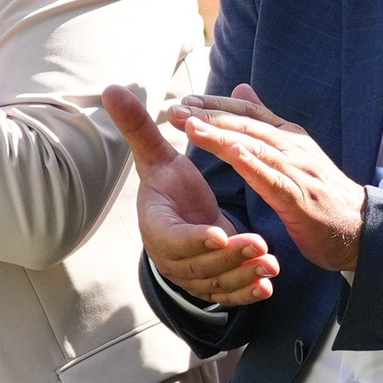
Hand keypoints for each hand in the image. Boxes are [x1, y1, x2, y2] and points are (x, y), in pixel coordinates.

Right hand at [104, 84, 278, 311]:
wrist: (178, 218)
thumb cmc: (169, 186)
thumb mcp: (156, 158)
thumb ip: (139, 128)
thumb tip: (111, 87)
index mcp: (157, 228)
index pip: (172, 239)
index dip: (193, 238)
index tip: (218, 232)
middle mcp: (172, 258)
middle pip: (200, 264)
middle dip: (230, 257)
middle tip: (259, 244)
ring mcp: (192, 277)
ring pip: (218, 282)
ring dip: (244, 275)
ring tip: (271, 262)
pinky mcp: (212, 287)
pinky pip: (229, 295)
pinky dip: (247, 292)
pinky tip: (268, 286)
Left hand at [172, 85, 366, 275]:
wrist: (362, 228)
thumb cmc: (323, 194)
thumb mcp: (293, 153)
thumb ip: (266, 123)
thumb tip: (242, 90)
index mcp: (290, 137)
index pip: (248, 114)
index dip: (216, 105)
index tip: (185, 101)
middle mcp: (294, 148)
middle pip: (246, 126)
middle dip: (208, 116)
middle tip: (175, 110)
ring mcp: (298, 171)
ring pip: (254, 148)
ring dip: (221, 136)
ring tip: (192, 127)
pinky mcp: (301, 198)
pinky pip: (272, 178)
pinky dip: (252, 165)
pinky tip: (232, 155)